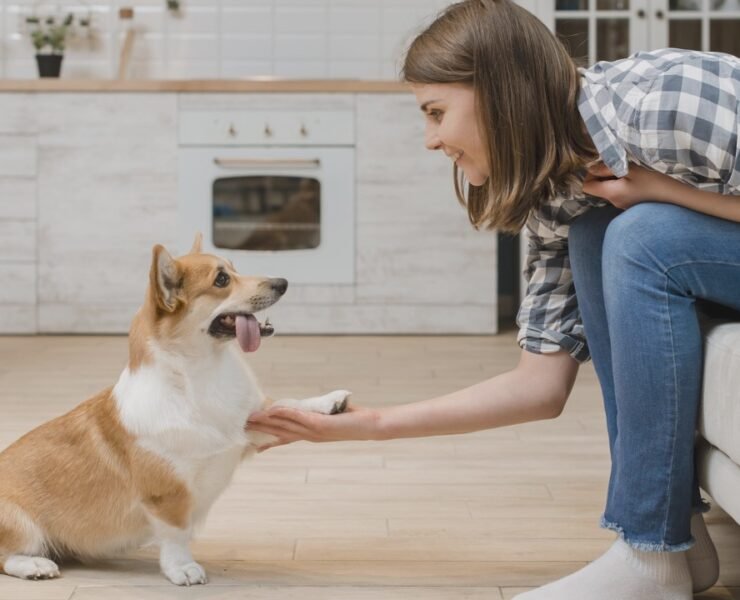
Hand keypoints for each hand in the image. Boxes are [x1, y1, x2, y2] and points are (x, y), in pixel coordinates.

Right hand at [245, 403, 380, 451]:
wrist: (371, 426)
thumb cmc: (355, 419)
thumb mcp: (332, 414)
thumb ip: (320, 411)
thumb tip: (312, 406)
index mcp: (312, 435)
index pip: (286, 439)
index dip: (270, 441)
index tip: (254, 445)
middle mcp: (310, 436)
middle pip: (280, 433)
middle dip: (261, 430)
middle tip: (242, 427)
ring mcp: (314, 432)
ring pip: (284, 426)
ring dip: (267, 421)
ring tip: (251, 418)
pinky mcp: (320, 425)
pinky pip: (297, 417)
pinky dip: (284, 413)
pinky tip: (273, 410)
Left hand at [583, 162, 678, 208]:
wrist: (675, 197)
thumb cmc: (655, 182)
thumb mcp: (631, 170)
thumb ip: (609, 168)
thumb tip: (591, 168)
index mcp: (611, 193)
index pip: (587, 187)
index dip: (590, 175)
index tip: (602, 165)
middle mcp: (613, 201)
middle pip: (597, 188)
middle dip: (602, 175)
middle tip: (617, 165)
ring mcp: (621, 204)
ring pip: (608, 189)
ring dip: (613, 178)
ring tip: (628, 171)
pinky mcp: (629, 204)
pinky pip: (618, 192)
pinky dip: (621, 183)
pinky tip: (635, 178)